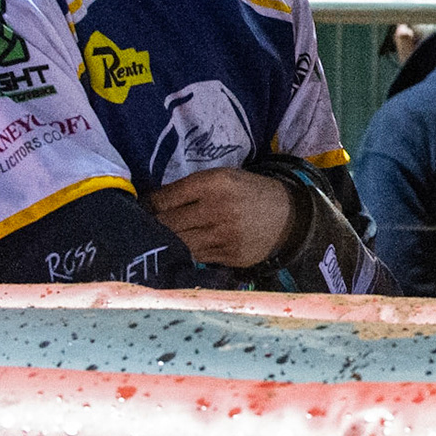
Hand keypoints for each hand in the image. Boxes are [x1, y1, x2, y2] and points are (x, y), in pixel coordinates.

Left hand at [146, 167, 295, 268]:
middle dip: (154, 226)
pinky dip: (187, 253)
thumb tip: (151, 205)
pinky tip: (187, 247)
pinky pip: (196, 257)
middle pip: (167, 224)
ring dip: (168, 242)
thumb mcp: (224, 178)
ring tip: (165, 238)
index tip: (145, 209)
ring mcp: (224, 236)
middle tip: (148, 226)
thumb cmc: (250, 192)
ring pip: (178, 243)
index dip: (149, 205)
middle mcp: (218, 209)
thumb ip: (191, 188)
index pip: (163, 199)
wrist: (290, 216)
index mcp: (214, 183)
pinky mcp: (230, 256)